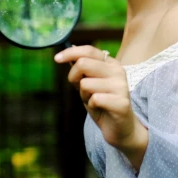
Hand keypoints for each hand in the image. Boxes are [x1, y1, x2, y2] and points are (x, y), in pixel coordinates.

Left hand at [54, 45, 147, 165]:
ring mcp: (121, 86)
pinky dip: (92, 106)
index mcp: (111, 63)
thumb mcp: (89, 84)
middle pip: (83, 64)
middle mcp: (118, 71)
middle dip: (74, 77)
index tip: (56, 59)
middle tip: (81, 90)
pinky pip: (94, 99)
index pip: (89, 50)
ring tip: (94, 102)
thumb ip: (81, 68)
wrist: (120, 128)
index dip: (70, 52)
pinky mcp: (122, 103)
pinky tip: (100, 109)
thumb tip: (70, 49)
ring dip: (84, 95)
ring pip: (86, 83)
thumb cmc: (102, 104)